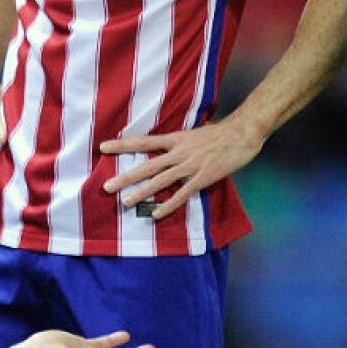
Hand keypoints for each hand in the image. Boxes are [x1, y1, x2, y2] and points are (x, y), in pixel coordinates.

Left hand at [98, 119, 262, 219]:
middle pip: (147, 165)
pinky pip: (182, 194)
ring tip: (125, 202)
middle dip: (126, 176)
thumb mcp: (194, 134)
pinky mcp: (202, 178)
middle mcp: (179, 152)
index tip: (103, 148)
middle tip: (107, 186)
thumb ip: (178, 143)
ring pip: (160, 181)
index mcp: (176, 139)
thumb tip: (165, 149)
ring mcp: (190, 166)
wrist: (243, 133)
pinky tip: (156, 214)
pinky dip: (168, 205)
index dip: (123, 145)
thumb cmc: (220, 133)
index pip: (143, 141)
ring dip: (142, 192)